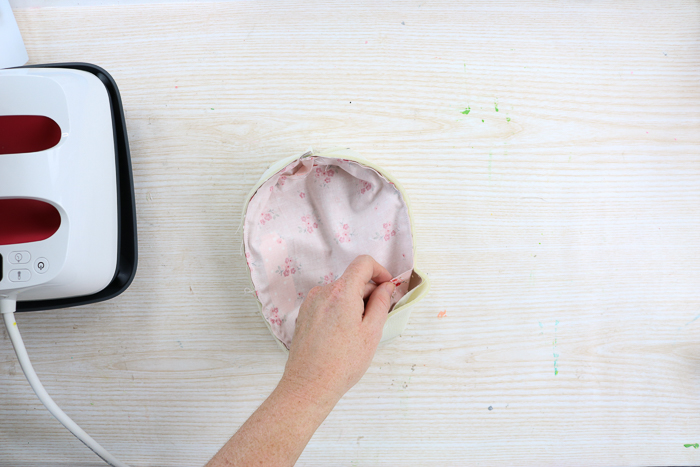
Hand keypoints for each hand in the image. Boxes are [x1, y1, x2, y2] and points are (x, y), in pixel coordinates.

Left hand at [281, 255, 395, 403]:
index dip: (379, 271)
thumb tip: (386, 287)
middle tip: (375, 321)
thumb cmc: (342, 363)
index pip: (363, 263)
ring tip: (357, 334)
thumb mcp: (372, 332)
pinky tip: (342, 336)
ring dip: (354, 305)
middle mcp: (323, 292)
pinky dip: (340, 311)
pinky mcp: (304, 314)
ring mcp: (311, 303)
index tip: (387, 287)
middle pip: (352, 280)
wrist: (309, 385)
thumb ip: (381, 303)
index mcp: (342, 292)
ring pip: (341, 293)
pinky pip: (328, 304)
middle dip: (368, 294)